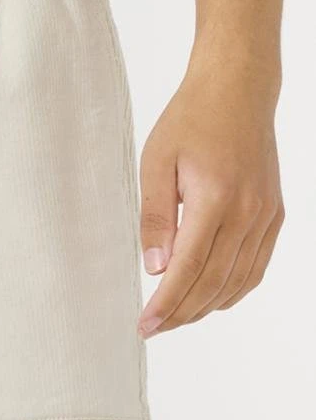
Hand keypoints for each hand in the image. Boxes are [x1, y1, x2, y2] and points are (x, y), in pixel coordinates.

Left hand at [136, 61, 284, 336]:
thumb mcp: (155, 163)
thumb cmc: (190, 121)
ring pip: (237, 281)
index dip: (166, 303)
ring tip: (174, 319)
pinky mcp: (275, 215)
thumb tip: (154, 268)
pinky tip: (209, 300)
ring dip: (205, 307)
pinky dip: (233, 291)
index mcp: (215, 199)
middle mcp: (247, 212)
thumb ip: (155, 218)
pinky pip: (256, 267)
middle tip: (153, 329)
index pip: (189, 268)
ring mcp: (266, 215)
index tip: (145, 326)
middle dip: (181, 313)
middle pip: (213, 283)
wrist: (238, 89)